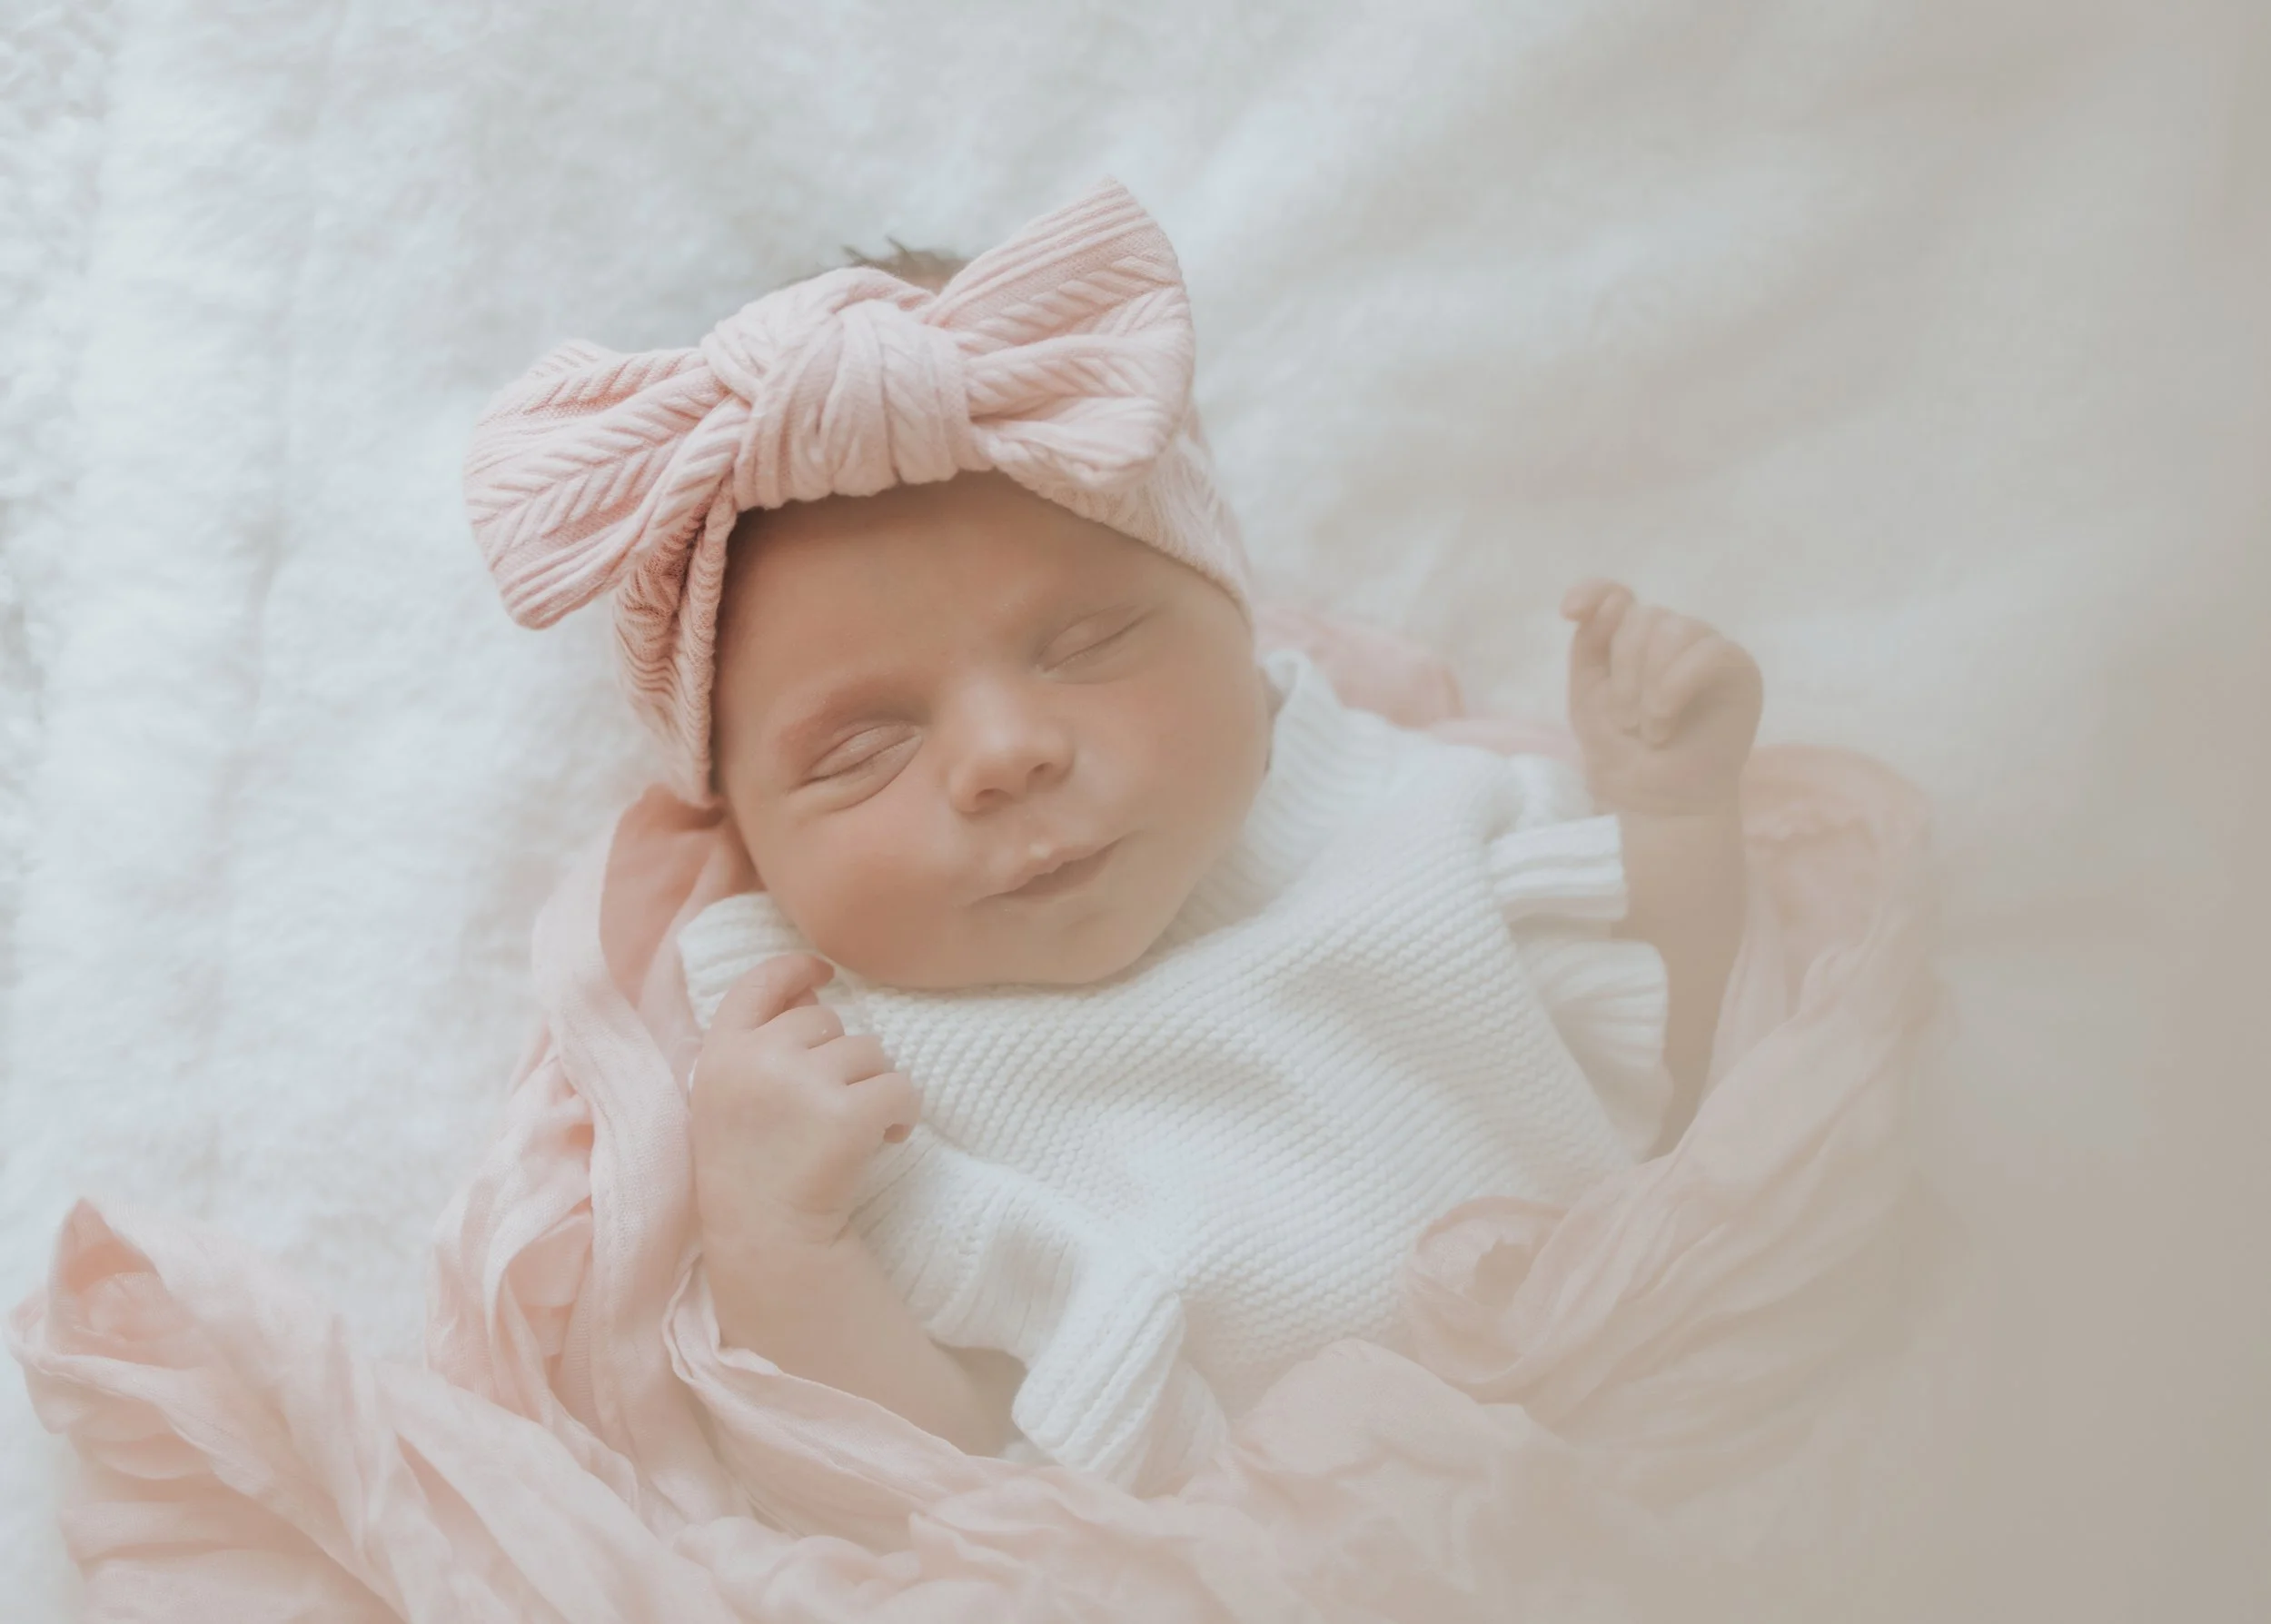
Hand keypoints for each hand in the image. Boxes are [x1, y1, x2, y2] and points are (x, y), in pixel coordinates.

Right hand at [690, 954, 920, 1253]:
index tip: (822, 972)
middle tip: (831, 1109)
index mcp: (720, 1055)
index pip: (756, 984)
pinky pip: (902, 1088)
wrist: (765, 1243)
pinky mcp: (846, 1115)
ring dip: (873, 1086)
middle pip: (827, 1020)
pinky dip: (904, 1113)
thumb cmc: (752, 1171)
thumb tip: (814, 985)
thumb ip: (764, 1040)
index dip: (793, 969)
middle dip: (841, 1059)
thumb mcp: (732, 1098)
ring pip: (870, 1052)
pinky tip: (888, 1139)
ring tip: (853, 1130)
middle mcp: (757, 1059)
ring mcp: (802, 1085)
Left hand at [1561, 580, 1761, 815]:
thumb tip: (1613, 601)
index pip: (1617, 595)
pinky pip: (1708, 652)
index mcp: (1632, 640)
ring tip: (1646, 728)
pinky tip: (1663, 725)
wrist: (1654, 800)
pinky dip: (1674, 689)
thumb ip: (1590, 645)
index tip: (1569, 611)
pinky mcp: (1739, 669)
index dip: (1594, 591)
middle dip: (1624, 671)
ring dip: (1649, 684)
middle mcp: (1672, 637)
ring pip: (1674, 629)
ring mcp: (1707, 649)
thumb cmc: (1621, 751)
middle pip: (1643, 616)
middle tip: (1623, 719)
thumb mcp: (1588, 696)